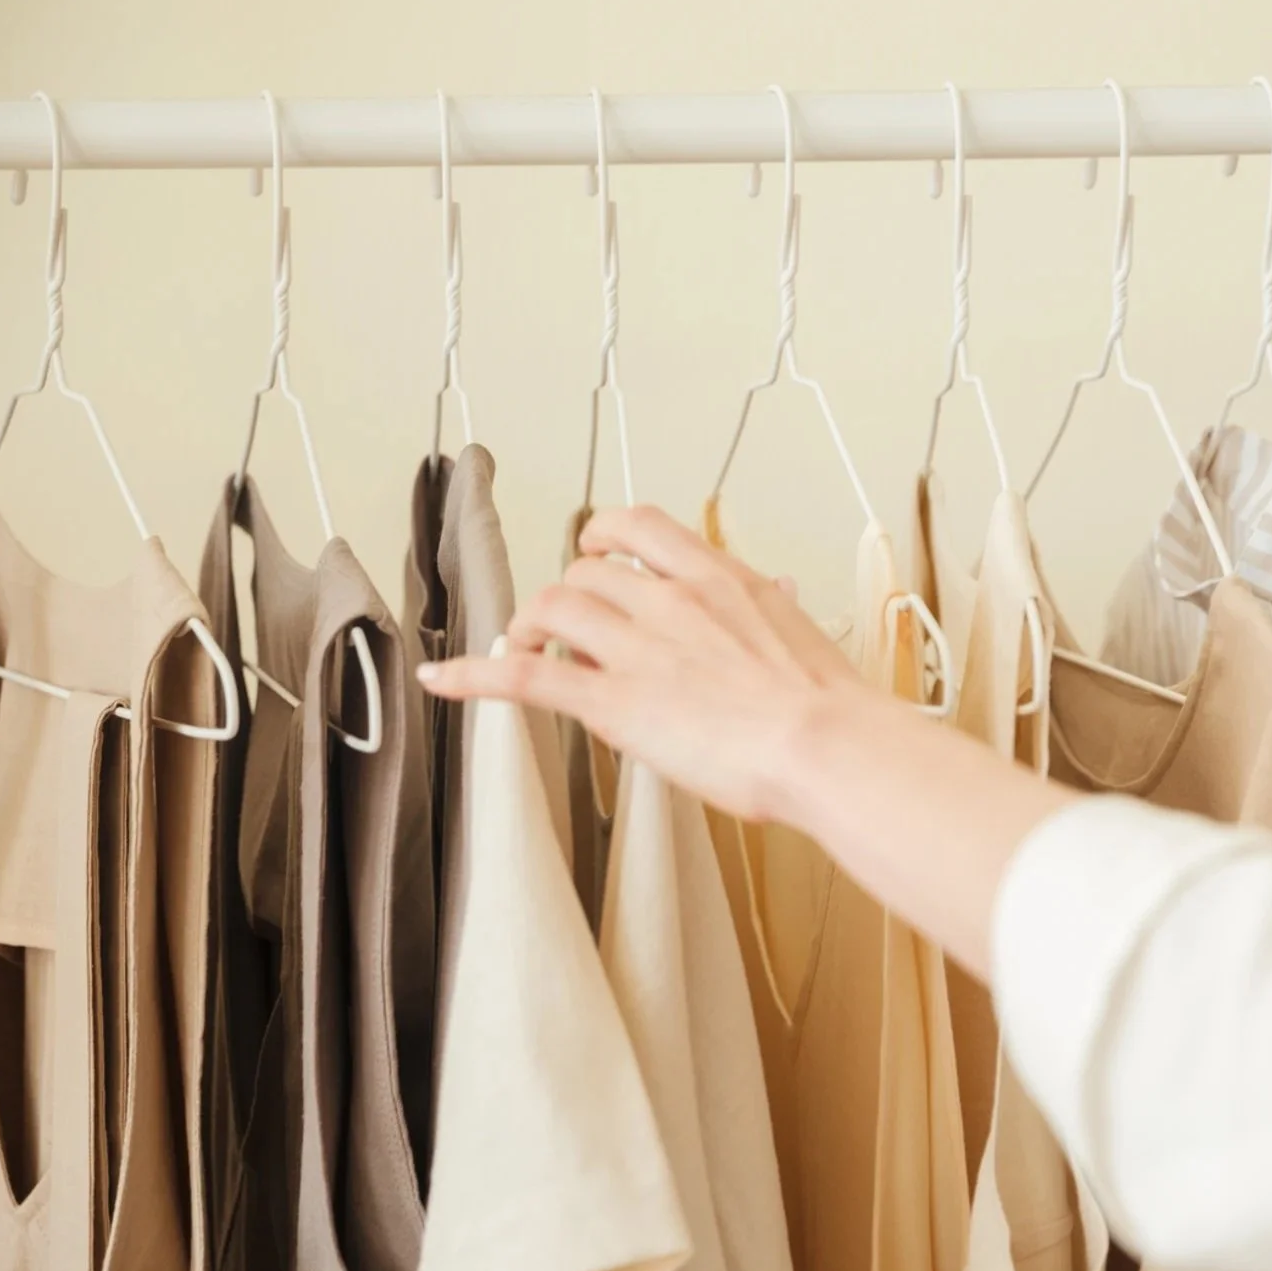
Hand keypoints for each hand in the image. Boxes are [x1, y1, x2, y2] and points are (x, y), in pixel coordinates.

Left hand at [417, 505, 882, 823]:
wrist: (826, 744)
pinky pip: (525, 676)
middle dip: (567, 598)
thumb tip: (776, 593)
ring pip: (552, 610)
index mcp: (718, 578)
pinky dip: (475, 675)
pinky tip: (443, 679)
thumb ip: (771, 610)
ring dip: (530, 626)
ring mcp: (637, 648)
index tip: (595, 552)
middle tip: (564, 630)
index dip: (603, 537)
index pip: (638, 526)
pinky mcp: (612, 702)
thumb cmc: (827, 706)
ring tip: (526, 647)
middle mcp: (670, 600)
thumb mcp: (801, 634)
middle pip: (585, 574)